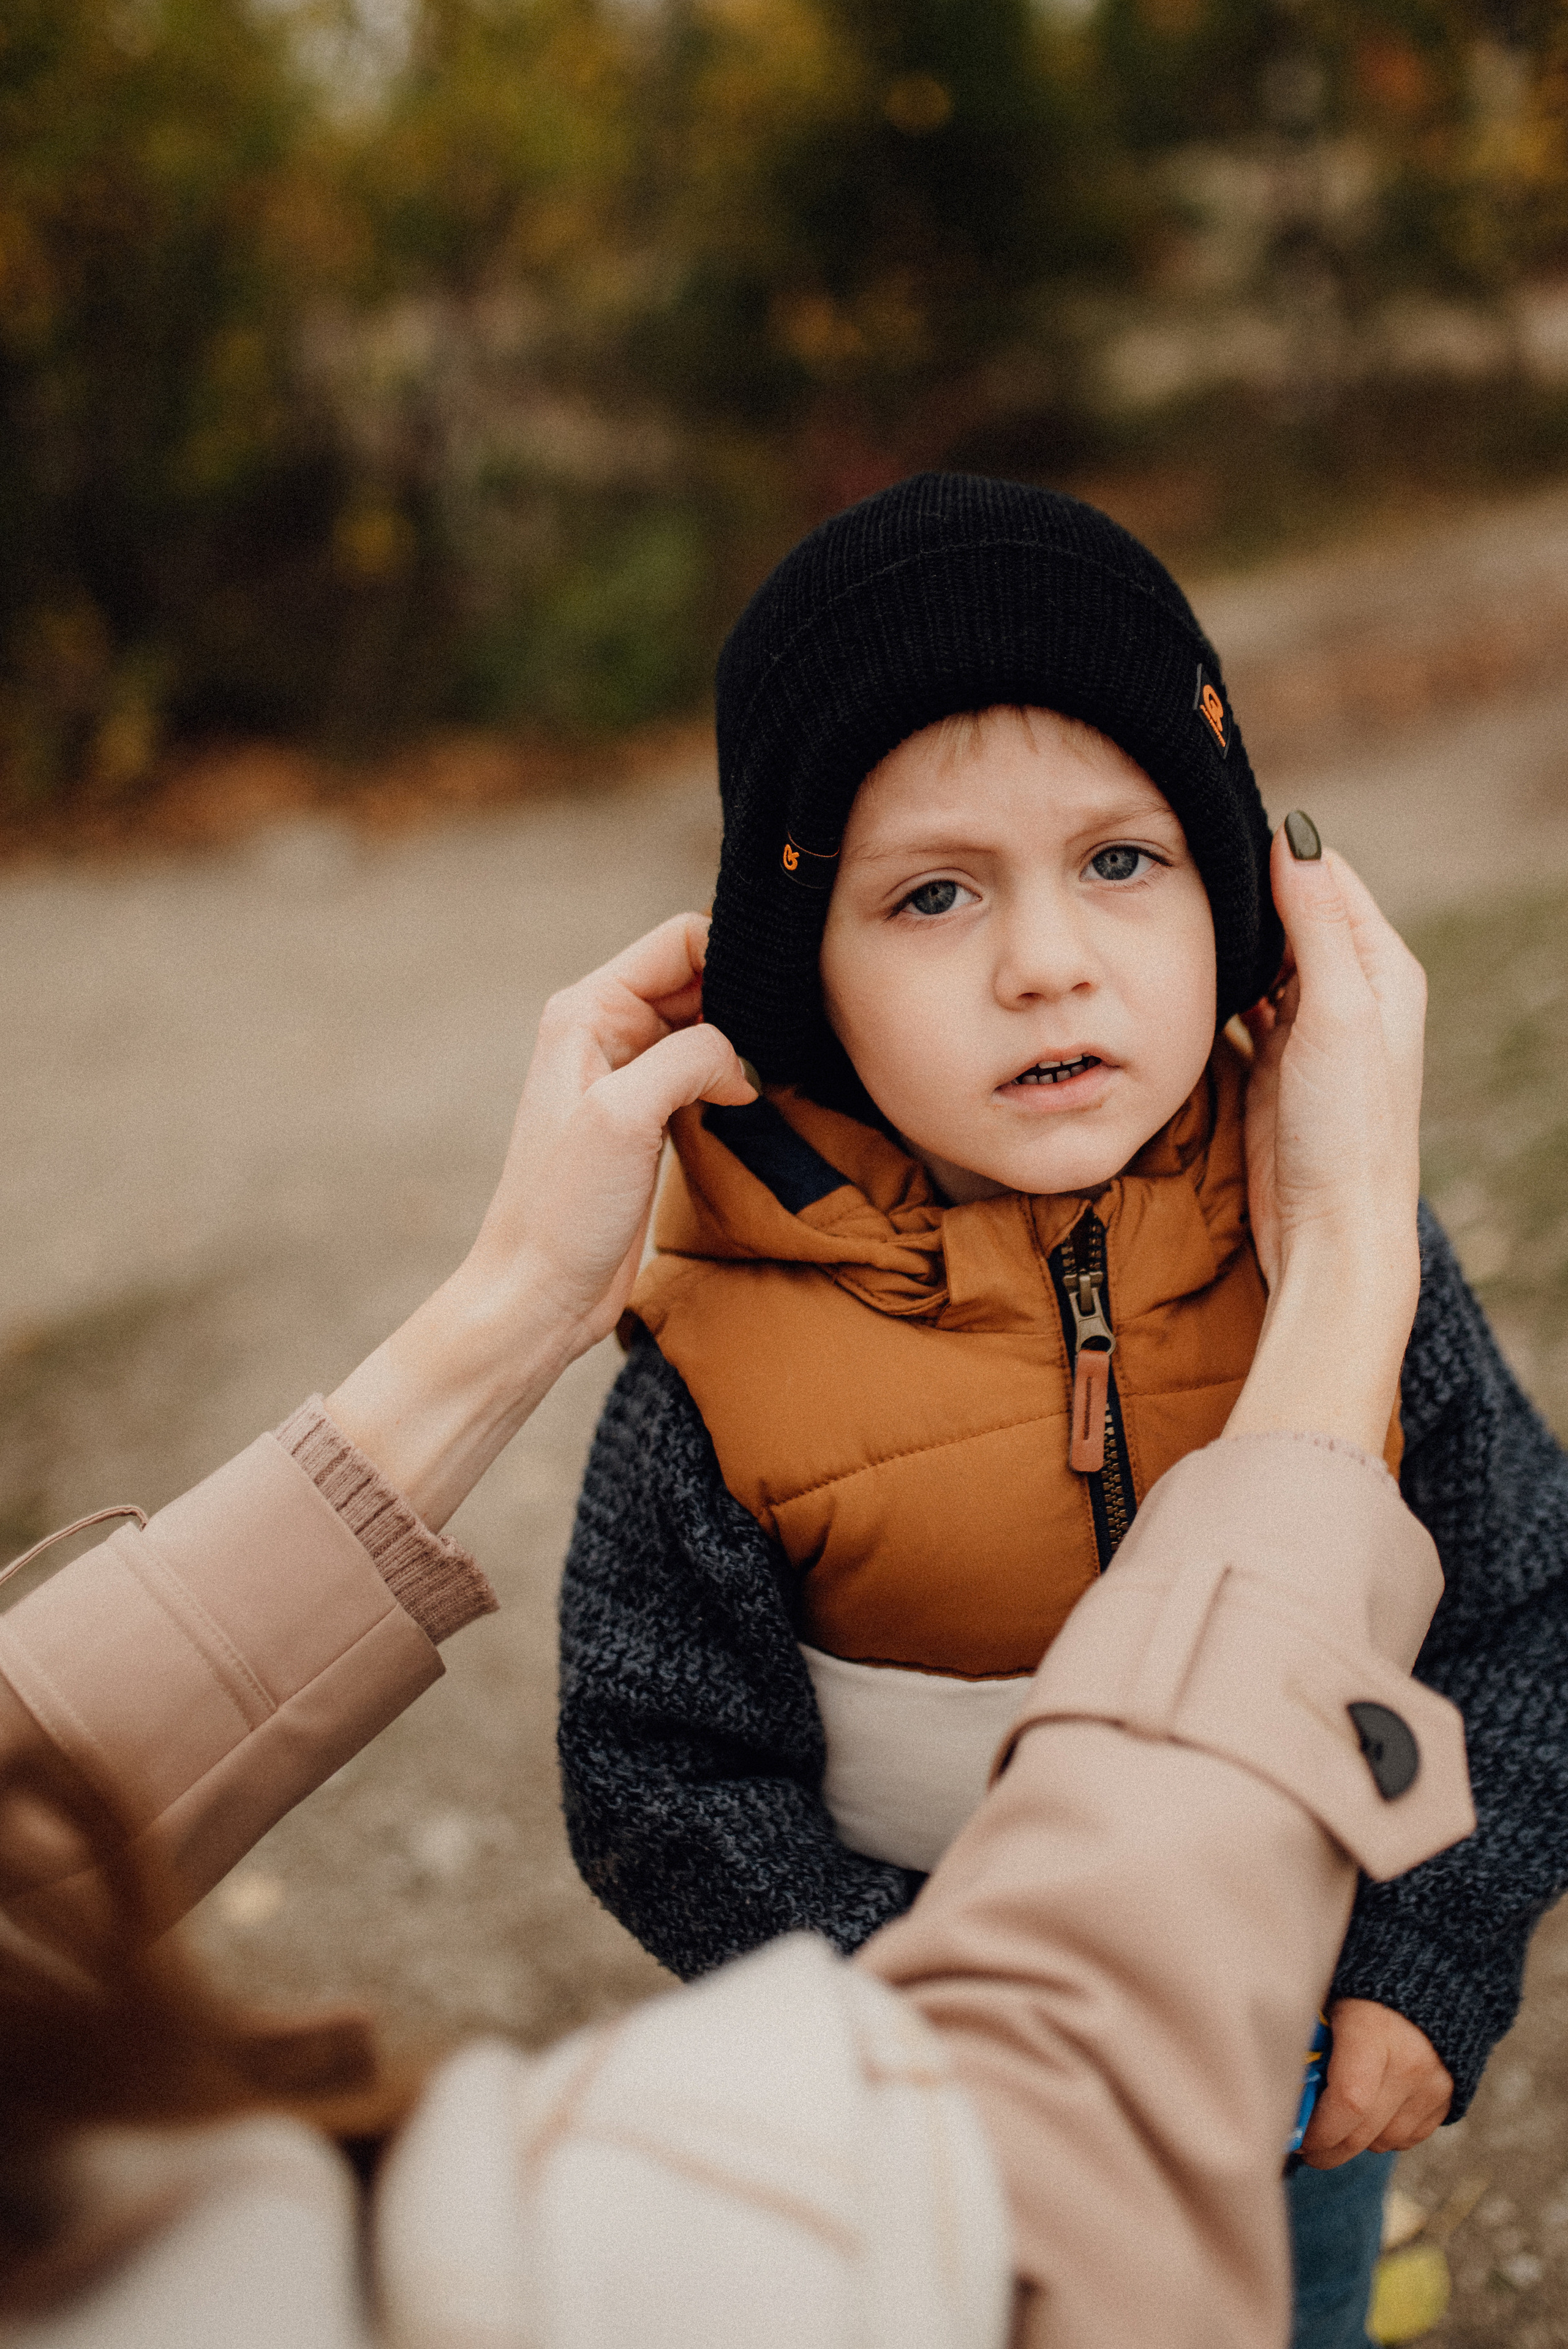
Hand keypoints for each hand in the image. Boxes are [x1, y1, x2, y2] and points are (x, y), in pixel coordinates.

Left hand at [327, 913, 754, 1525]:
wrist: (540, 1293)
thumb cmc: (564, 1208)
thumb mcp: (625, 1115)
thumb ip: (690, 1057)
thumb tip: (744, 1059)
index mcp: (587, 1010)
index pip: (679, 941)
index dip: (733, 957)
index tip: (777, 1000)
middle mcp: (604, 1032)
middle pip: (698, 978)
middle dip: (746, 1001)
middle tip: (787, 1041)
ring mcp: (627, 1077)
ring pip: (706, 1028)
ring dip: (744, 1044)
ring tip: (776, 1073)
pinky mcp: (647, 1120)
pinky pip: (704, 1075)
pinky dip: (734, 1082)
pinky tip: (757, 1104)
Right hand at [1226, 822, 1425, 1453]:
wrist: (1327, 1230)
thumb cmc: (1346, 1129)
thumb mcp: (1336, 1011)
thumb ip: (1316, 923)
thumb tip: (1294, 834)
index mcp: (1380, 970)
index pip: (1324, 879)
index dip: (1274, 849)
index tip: (1212, 821)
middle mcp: (1347, 995)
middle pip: (1286, 916)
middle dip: (1237, 891)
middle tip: (1171, 862)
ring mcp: (1305, 1033)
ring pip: (1256, 961)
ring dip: (1221, 941)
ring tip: (1164, 909)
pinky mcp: (1269, 1067)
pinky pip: (1235, 1008)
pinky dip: (1210, 989)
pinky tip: (1173, 976)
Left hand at [1300, 1997, 1452, 2166]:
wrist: (1425, 1976)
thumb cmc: (1360, 1987)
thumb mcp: (1328, 2001)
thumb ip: (1309, 2042)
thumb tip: (1284, 2092)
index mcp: (1372, 2030)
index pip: (1347, 2101)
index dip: (1319, 2130)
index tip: (1298, 2138)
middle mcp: (1408, 2062)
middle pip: (1364, 2132)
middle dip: (1329, 2149)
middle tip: (1308, 2147)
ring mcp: (1434, 2083)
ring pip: (1386, 2141)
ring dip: (1358, 2141)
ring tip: (1340, 2121)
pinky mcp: (1448, 2097)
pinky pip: (1410, 2138)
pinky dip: (1386, 2134)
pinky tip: (1371, 2113)